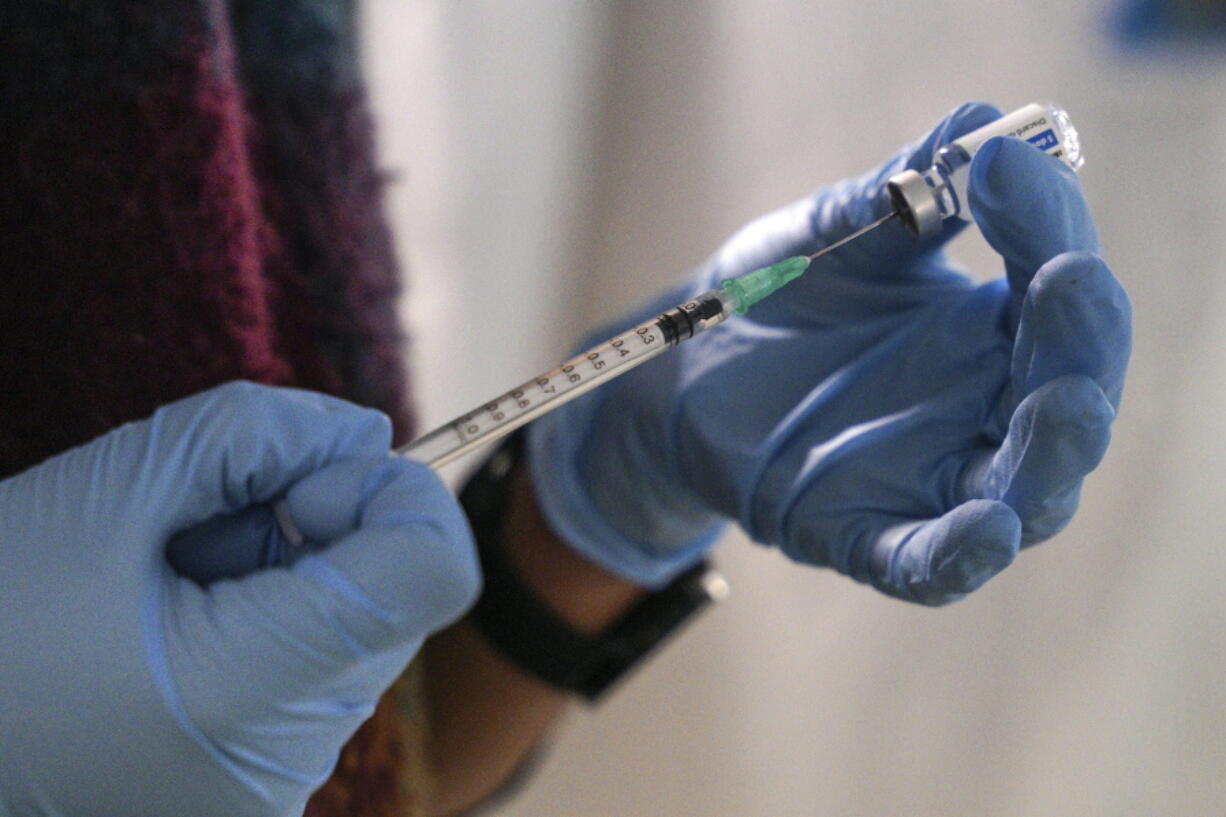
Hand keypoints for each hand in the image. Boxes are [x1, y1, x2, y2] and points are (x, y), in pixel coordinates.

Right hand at [0, 382, 478, 815]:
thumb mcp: (110, 485)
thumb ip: (256, 434)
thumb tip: (365, 434)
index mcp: (244, 690)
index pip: (432, 571)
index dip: (390, 495)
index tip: (298, 481)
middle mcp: (281, 761)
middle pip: (396, 596)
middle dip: (321, 529)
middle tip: (204, 524)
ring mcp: (270, 786)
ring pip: (356, 629)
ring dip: (286, 573)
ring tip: (167, 582)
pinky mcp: (255, 785)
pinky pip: (314, 672)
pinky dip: (266, 620)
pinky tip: (172, 625)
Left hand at [528, 102, 1130, 601]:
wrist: (686, 363)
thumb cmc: (779, 297)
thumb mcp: (837, 234)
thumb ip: (905, 190)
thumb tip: (982, 120)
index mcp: (987, 332)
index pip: (1054, 291)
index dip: (1046, 230)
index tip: (1000, 166)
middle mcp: (978, 410)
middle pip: (1064, 395)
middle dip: (1077, 342)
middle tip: (1067, 277)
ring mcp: (926, 479)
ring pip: (1025, 492)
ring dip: (1050, 454)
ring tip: (1064, 403)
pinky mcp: (861, 532)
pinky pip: (926, 562)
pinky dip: (960, 554)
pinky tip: (987, 530)